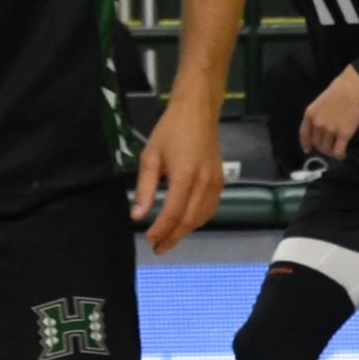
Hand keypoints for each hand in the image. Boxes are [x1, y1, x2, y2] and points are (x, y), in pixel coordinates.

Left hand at [131, 94, 226, 253]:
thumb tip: (138, 216)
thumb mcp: (150, 156)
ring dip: (185, 231)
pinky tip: (184, 223)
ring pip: (201, 217)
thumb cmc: (169, 131)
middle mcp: (204, 184)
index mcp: (185, 176)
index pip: (172, 213)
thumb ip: (144, 188)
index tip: (148, 240)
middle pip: (188, 220)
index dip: (161, 230)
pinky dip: (197, 220)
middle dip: (173, 236)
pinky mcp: (221, 181)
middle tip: (157, 248)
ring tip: (168, 238)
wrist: (197, 112)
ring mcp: (216, 184)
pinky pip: (209, 208)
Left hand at [301, 65, 358, 159]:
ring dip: (331, 152)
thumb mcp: (320, 102)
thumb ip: (318, 115)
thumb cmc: (339, 90)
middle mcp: (317, 124)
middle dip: (322, 148)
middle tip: (329, 147)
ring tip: (337, 150)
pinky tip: (342, 154)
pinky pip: (338, 151)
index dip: (306, 144)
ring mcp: (330, 130)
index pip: (304, 134)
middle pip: (317, 143)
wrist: (353, 88)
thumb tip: (320, 127)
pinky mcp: (344, 134)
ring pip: (327, 149)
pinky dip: (340, 155)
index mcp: (310, 114)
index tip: (308, 149)